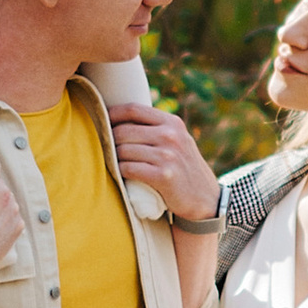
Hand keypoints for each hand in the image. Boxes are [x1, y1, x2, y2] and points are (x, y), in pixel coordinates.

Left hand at [108, 107, 216, 227]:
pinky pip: (128, 168)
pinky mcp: (163, 176)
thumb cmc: (183, 167)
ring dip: (114, 158)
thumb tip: (119, 118)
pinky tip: (122, 174)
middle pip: (123, 131)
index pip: (133, 109)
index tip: (102, 121)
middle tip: (105, 149)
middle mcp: (170, 136)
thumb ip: (156, 127)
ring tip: (115, 163)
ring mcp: (167, 156)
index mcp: (172, 122)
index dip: (112, 114)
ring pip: (123, 150)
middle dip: (110, 140)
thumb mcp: (177, 139)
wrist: (205, 198)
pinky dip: (120, 171)